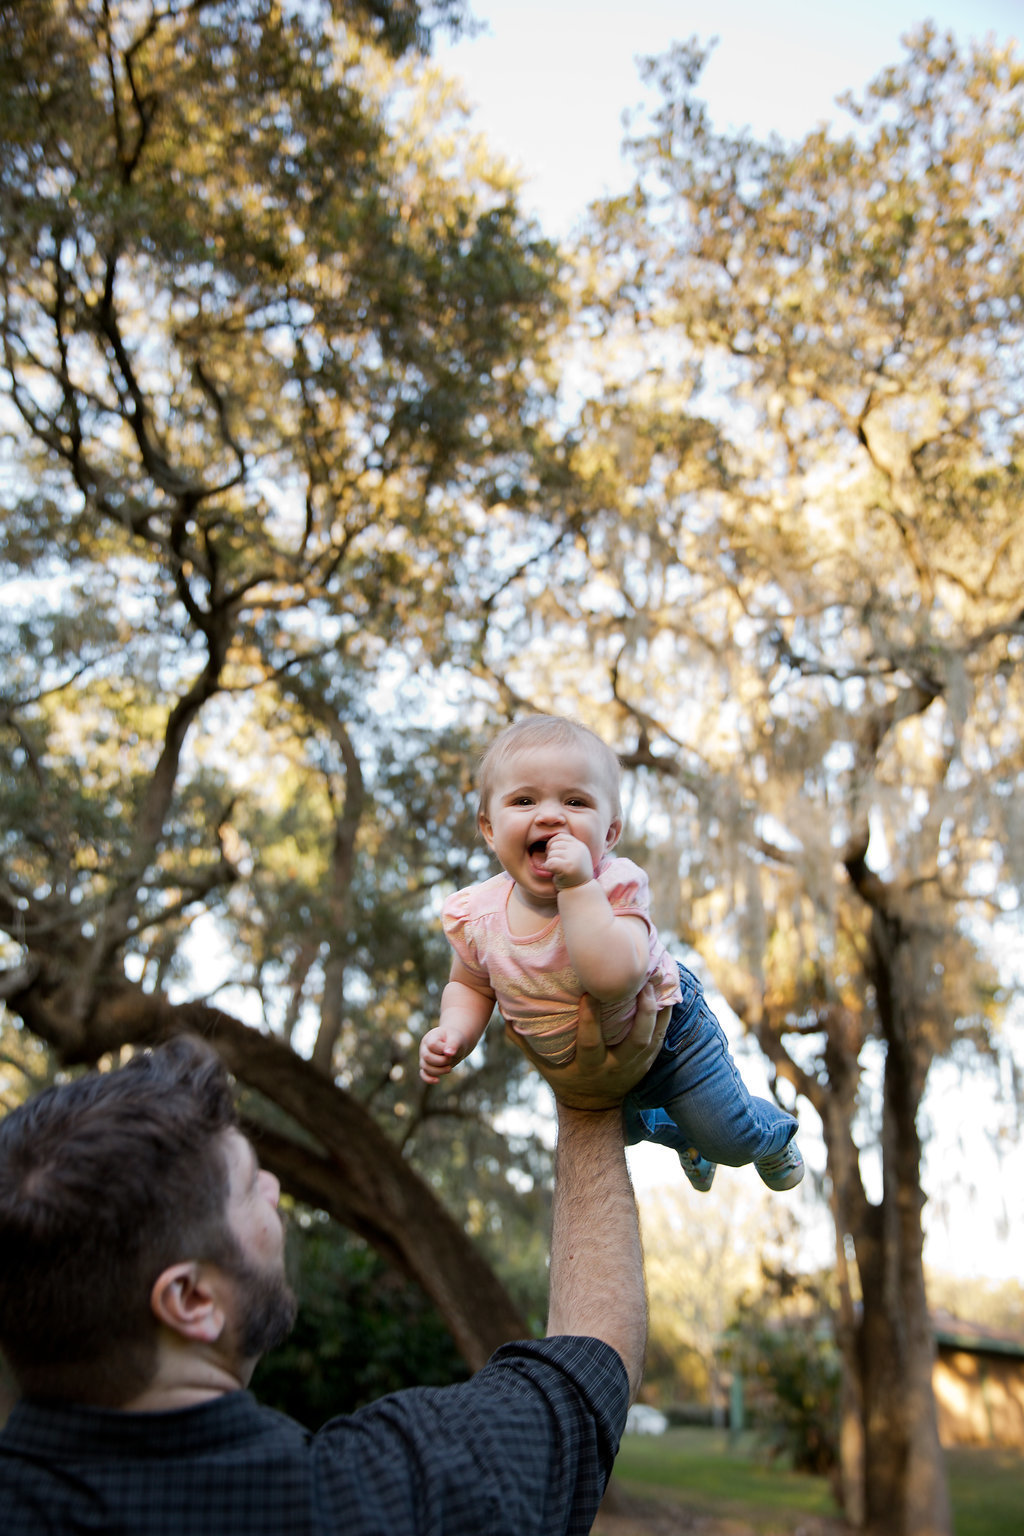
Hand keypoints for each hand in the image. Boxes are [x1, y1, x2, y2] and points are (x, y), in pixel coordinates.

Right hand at [419, 1025, 463, 1083]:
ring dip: (439, 1070)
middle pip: (427, 1057)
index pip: (432, 1045)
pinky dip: (429, 1079)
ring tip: (449, 1068)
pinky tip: (437, 1080)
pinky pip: (423, 1074)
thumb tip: (448, 1053)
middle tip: (451, 1059)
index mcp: (431, 1037)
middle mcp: (424, 1048)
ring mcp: (424, 1058)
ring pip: (426, 1067)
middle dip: (442, 1061)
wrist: (455, 1043)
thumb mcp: (456, 1038)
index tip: (451, 1050)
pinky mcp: (426, 1066)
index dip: (442, 1049)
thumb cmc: (455, 1039)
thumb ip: (453, 1044)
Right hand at [507, 984, 666, 1108]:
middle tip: (638, 981)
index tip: (589, 993)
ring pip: (650, 1038)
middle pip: (633, 1040)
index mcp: (588, 1066)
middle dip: (638, 1011)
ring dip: (655, 1010)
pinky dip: (666, 1016)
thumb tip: (504, 1015)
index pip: (591, 1042)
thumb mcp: (543, 1066)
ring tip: (655, 980)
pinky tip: (669, 992)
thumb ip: (524, 1041)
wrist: (594, 1108)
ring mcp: (634, 1066)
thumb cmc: (564, 1078)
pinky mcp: (647, 1062)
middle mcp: (615, 1067)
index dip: (591, 1019)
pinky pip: (661, 1038)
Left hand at [543, 830, 593, 890]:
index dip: (553, 844)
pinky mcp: (567, 867)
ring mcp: (574, 858)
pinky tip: (555, 873)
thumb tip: (548, 840)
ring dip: (550, 862)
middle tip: (557, 865)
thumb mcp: (575, 857)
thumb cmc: (573, 875)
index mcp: (580, 846)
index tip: (554, 854)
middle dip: (551, 854)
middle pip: (554, 844)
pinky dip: (548, 868)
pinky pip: (550, 862)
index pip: (560, 836)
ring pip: (551, 854)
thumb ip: (567, 847)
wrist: (580, 892)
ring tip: (558, 870)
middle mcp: (578, 850)